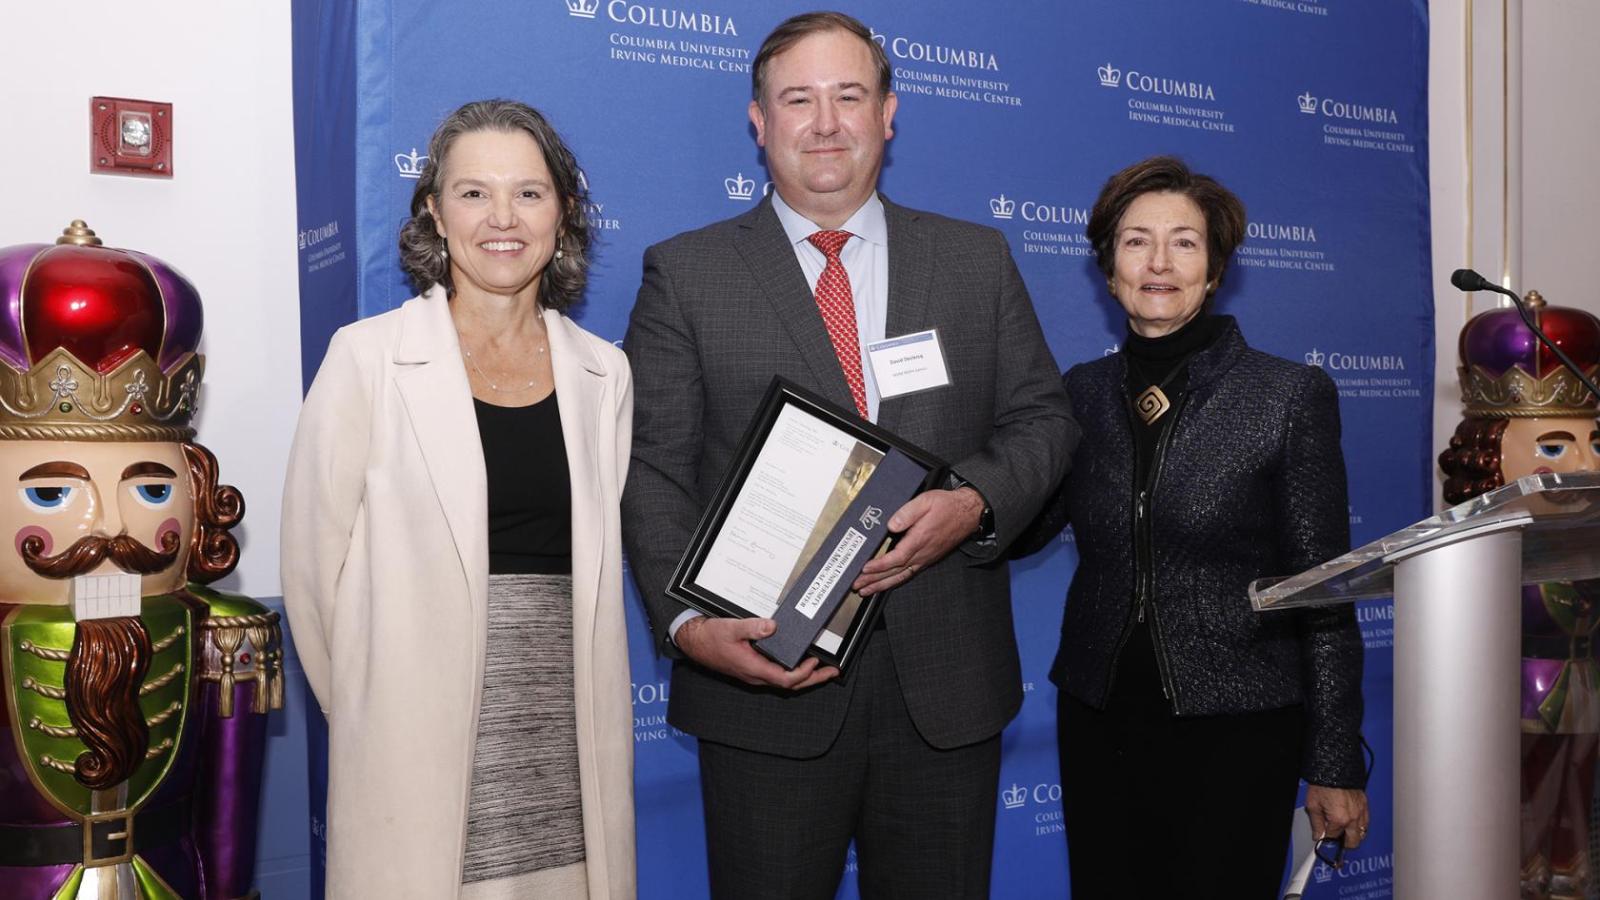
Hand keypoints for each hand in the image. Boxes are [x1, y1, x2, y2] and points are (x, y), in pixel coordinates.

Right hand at [675, 615, 839, 690]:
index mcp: (753, 668)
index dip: (803, 673)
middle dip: (813, 679)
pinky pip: (777, 674)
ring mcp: (755, 674)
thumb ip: (752, 627)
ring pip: (785, 681)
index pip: (785, 679)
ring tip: (822, 668)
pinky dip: (793, 671)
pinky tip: (799, 662)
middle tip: (832, 672)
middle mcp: (756, 675)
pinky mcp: (753, 669)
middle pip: (791, 684)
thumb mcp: (731, 628)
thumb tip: (772, 626)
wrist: (694, 642)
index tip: (814, 661)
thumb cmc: (710, 638)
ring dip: (805, 676)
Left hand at [851, 487, 983, 595]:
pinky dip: (895, 581)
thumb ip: (907, 513)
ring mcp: (925, 558)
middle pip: (895, 572)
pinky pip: (909, 574)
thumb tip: (891, 525)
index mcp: (920, 539)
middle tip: (858, 586)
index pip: (896, 558)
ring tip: (867, 591)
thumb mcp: (925, 501)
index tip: (864, 570)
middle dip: (875, 580)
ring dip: (882, 585)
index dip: (879, 565)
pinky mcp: (928, 559)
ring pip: (901, 576)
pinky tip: (886, 584)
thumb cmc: (946, 506)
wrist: (967, 513)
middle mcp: (922, 553)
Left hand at [1306, 784, 1368, 850]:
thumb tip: (1317, 835)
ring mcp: (1361, 811)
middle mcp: (1353, 817)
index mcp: (1339, 819)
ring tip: (1343, 831)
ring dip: (1353, 835)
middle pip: (1353, 842)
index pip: (1333, 838)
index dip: (1326, 840)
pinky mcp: (1365, 804)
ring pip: (1362, 833)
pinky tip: (1352, 823)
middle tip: (1335, 840)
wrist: (1334, 766)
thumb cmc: (1323, 783)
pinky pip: (1366, 822)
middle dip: (1343, 844)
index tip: (1324, 840)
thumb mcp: (1313, 804)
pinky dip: (1360, 825)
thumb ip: (1316, 823)